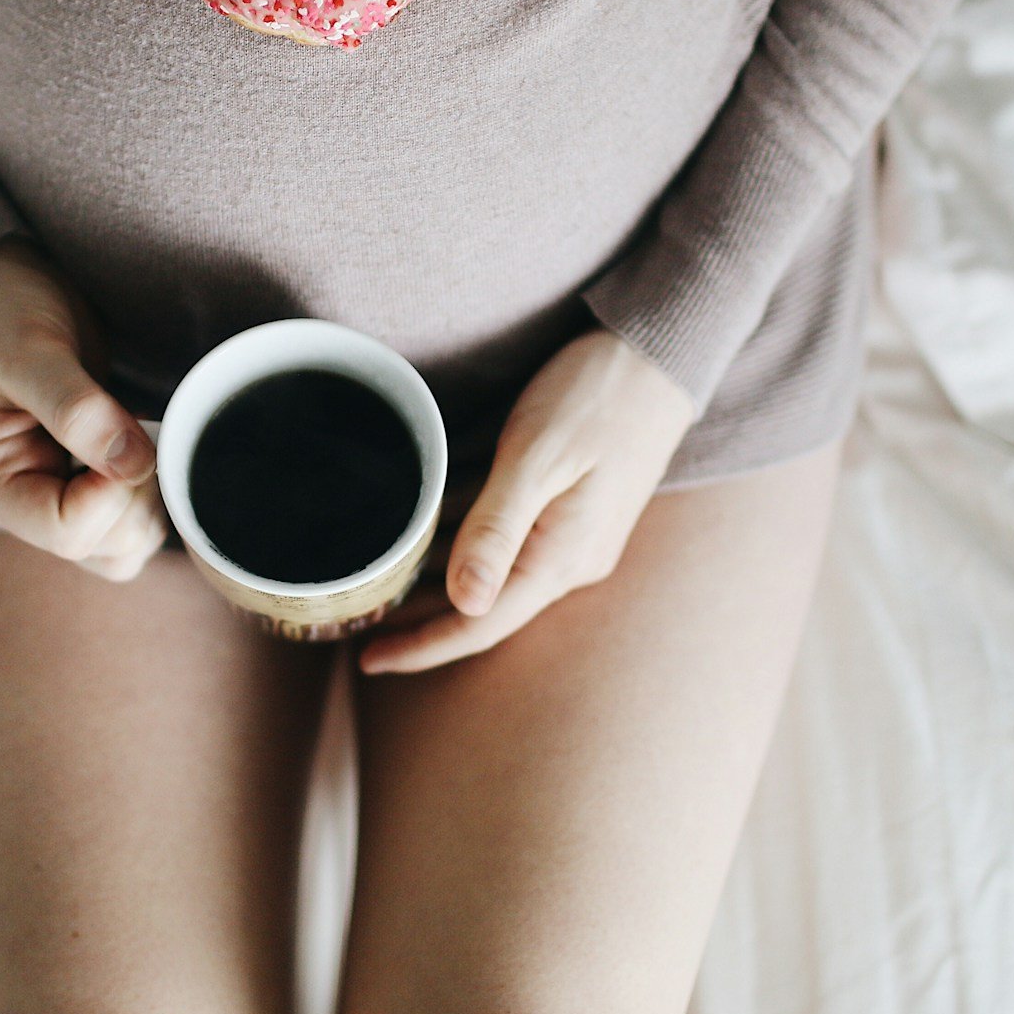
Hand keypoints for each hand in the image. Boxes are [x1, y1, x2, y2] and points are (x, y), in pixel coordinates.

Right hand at [0, 238, 167, 580]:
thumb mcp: (30, 348)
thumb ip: (76, 408)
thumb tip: (132, 464)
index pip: (65, 531)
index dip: (112, 492)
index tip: (125, 432)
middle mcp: (13, 502)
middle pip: (100, 548)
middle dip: (134, 494)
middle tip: (135, 428)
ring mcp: (48, 496)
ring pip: (120, 548)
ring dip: (147, 498)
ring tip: (136, 433)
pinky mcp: (79, 484)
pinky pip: (127, 524)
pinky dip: (148, 493)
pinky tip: (138, 443)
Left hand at [357, 328, 695, 672]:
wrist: (658, 354)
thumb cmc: (599, 396)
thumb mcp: (539, 456)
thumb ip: (498, 528)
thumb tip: (464, 602)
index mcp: (562, 557)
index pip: (481, 622)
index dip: (422, 646)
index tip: (368, 659)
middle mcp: (568, 558)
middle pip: (480, 603)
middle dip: (418, 616)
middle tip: (355, 617)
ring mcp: (570, 534)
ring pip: (488, 569)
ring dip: (433, 575)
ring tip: (375, 578)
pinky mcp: (567, 508)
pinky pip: (502, 537)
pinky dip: (458, 536)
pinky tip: (418, 527)